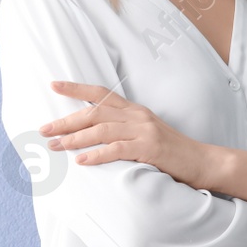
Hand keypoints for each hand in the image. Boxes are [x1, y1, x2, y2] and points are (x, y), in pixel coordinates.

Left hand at [39, 81, 213, 186]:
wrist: (202, 161)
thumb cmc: (172, 153)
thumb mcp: (146, 134)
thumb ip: (123, 131)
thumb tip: (93, 136)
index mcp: (135, 110)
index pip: (101, 93)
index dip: (76, 88)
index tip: (53, 85)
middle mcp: (137, 116)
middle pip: (94, 112)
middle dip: (66, 120)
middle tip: (43, 129)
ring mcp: (144, 131)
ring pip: (101, 130)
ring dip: (74, 139)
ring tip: (55, 146)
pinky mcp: (149, 148)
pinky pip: (117, 149)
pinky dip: (97, 155)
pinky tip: (81, 161)